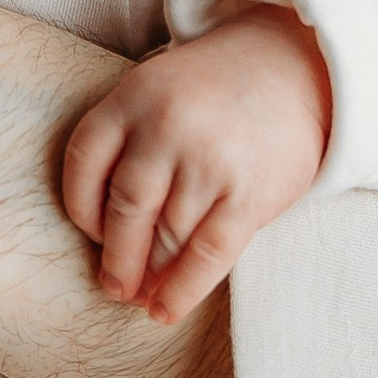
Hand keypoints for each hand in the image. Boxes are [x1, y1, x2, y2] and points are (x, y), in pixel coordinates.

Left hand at [61, 6, 331, 322]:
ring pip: (165, 238)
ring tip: (142, 297)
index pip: (84, 163)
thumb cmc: (215, 91)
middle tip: (113, 285)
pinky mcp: (248, 195)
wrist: (295, 66)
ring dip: (149, 277)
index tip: (91, 233)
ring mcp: (208, 162)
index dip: (81, 207)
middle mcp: (165, 127)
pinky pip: (205, 255)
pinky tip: (165, 311)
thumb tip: (107, 236)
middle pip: (124, 209)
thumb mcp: (158, 89)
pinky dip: (182, 290)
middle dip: (116, 258)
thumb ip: (128, 141)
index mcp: (133, 96)